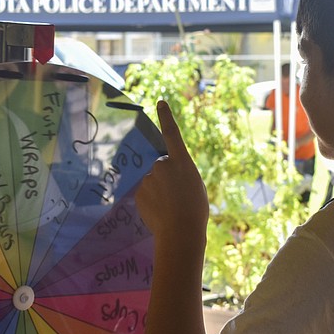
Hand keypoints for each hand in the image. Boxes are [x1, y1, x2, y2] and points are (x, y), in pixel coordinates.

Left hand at [136, 101, 208, 243]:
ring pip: (152, 181)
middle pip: (161, 166)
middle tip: (176, 196)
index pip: (172, 134)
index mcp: (182, 162)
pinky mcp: (138, 192)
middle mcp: (163, 165)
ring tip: (170, 207)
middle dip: (166, 178)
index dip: (166, 117)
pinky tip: (159, 212)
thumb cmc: (195, 210)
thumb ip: (180, 174)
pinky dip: (151, 201)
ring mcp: (149, 178)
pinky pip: (145, 194)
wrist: (180, 231)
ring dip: (159, 191)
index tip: (160, 102)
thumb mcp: (195, 186)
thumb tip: (166, 177)